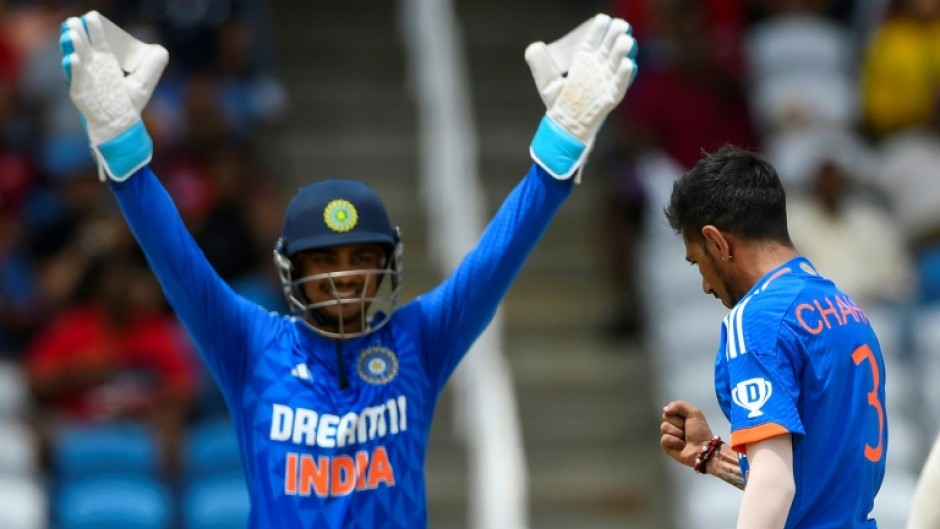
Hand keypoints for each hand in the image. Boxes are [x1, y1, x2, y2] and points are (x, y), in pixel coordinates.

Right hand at [60, 11, 167, 180]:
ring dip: (73, 47)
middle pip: (84, 48)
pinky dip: (73, 70)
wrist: (122, 126)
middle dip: (79, 34)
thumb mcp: (144, 83)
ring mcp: (85, 81)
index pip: (98, 42)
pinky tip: (73, 59)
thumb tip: (161, 49)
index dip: (95, 29)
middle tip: (75, 21)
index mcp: (105, 63)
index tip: (92, 16)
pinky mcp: (80, 95)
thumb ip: (152, 66)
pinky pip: (75, 81)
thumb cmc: (129, 104)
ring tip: (72, 35)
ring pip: (76, 61)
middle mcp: (93, 69)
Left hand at [526, 14, 637, 179]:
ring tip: (625, 41)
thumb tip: (534, 47)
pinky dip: (624, 76)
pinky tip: (628, 64)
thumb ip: (540, 64)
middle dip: (614, 37)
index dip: (598, 30)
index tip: (602, 19)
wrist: (565, 128)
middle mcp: (597, 70)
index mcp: (584, 62)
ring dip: (622, 53)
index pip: (593, 42)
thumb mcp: (547, 83)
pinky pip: (619, 86)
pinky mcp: (610, 98)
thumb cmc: (559, 104)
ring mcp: (605, 83)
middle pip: (608, 49)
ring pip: (616, 65)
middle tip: (620, 25)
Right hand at [660, 400, 715, 468]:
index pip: (668, 410)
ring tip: (685, 439)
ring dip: (678, 433)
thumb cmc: (700, 431)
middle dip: (678, 424)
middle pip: (665, 418)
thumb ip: (680, 405)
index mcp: (679, 417)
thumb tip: (665, 409)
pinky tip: (681, 445)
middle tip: (687, 430)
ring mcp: (668, 436)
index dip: (676, 413)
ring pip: (664, 428)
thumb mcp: (695, 413)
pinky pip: (664, 439)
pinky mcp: (666, 446)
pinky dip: (675, 441)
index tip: (685, 419)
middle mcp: (672, 425)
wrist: (703, 448)